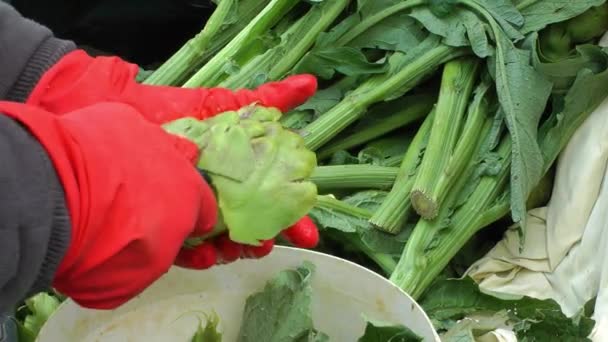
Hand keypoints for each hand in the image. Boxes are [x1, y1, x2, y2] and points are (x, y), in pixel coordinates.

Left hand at [27, 50, 321, 269]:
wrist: (106, 111)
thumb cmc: (164, 107)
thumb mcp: (220, 104)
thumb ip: (267, 99)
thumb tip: (310, 83)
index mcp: (233, 172)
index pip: (269, 199)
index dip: (292, 218)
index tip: (308, 233)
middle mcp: (214, 194)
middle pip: (248, 225)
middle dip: (263, 239)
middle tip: (267, 244)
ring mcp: (187, 209)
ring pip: (220, 241)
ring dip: (234, 249)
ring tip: (240, 249)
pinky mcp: (159, 223)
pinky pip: (182, 249)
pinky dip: (198, 256)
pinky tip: (206, 255)